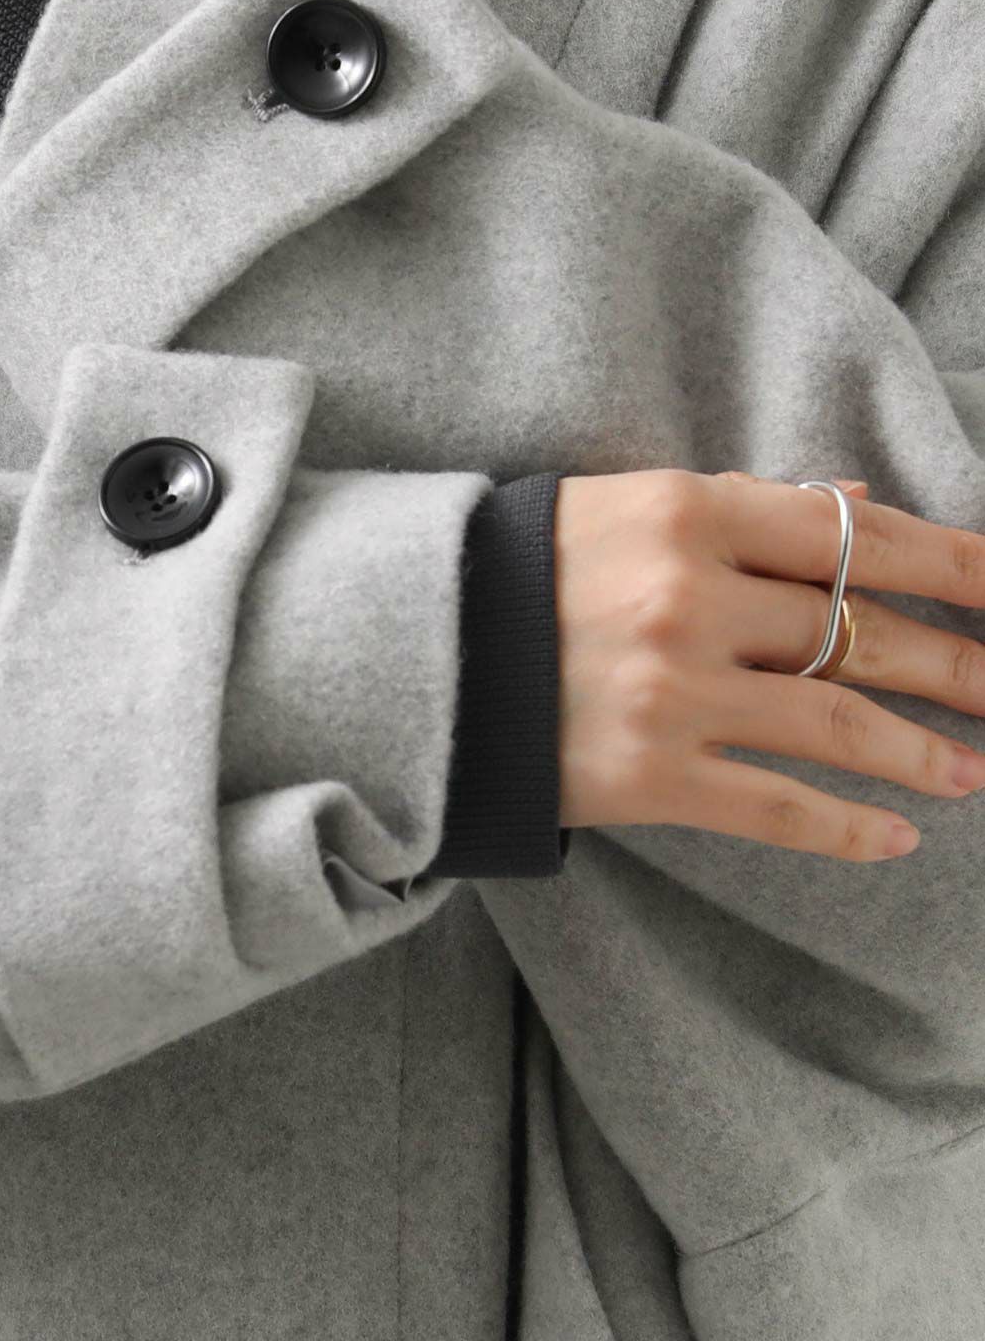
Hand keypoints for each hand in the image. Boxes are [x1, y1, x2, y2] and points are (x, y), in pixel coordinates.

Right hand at [554, 467, 984, 859]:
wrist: (412, 654)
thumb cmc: (524, 569)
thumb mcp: (625, 506)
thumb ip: (741, 505)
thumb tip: (856, 502)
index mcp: (688, 514)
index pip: (854, 536)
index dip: (952, 563)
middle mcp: (689, 598)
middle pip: (861, 632)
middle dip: (955, 665)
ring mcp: (672, 691)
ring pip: (837, 724)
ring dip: (921, 754)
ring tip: (972, 772)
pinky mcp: (648, 774)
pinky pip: (776, 805)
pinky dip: (847, 827)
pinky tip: (898, 838)